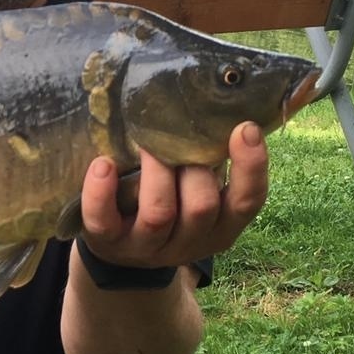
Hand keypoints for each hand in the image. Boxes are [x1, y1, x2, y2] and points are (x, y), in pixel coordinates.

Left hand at [77, 122, 268, 268]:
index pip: (248, 202)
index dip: (252, 167)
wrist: (118, 247)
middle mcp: (188, 242)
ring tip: (146, 143)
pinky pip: (103, 220)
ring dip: (155, 172)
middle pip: (202, 206)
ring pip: (159, 213)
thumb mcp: (194, 188)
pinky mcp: (108, 243)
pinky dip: (101, 192)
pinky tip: (102, 165)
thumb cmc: (166, 201)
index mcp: (220, 226)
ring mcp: (147, 247)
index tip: (245, 127)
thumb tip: (216, 105)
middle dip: (192, 167)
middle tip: (177, 140)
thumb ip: (208, 158)